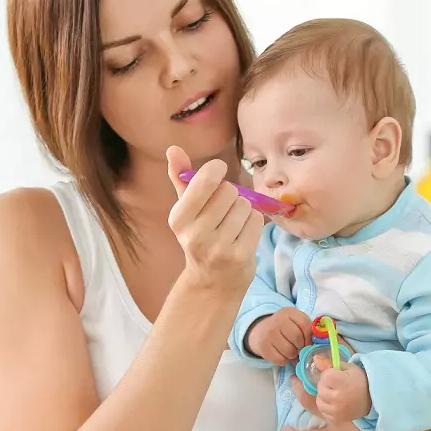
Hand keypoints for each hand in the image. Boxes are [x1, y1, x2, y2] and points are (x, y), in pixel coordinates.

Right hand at [166, 146, 263, 292]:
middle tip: (224, 211)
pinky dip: (254, 224)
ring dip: (244, 211)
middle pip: (230, 191)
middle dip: (232, 196)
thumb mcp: (186, 210)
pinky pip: (257, 220)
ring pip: (245, 205)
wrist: (212, 282)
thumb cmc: (201, 237)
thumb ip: (181, 178)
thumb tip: (173, 149)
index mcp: (178, 218)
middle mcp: (195, 234)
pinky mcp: (239, 256)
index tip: (217, 177)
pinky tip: (243, 235)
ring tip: (233, 225)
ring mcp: (218, 247)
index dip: (217, 172)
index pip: (206, 179)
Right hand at [246, 307, 311, 364]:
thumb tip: (314, 347)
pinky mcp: (263, 346)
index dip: (309, 338)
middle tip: (299, 348)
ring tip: (291, 352)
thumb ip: (307, 330)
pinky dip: (284, 360)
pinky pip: (280, 359)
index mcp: (289, 312)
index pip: (305, 325)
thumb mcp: (295, 322)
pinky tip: (282, 354)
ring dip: (293, 355)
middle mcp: (277, 320)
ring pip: (289, 351)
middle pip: (297, 338)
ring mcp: (269, 333)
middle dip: (301, 347)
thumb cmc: (285, 328)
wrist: (262, 330)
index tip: (308, 343)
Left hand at [295, 352, 370, 423]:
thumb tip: (315, 359)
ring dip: (324, 396)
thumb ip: (329, 363)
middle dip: (326, 385)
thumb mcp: (348, 368)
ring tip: (334, 394)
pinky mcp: (337, 419)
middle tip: (335, 385)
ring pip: (319, 401)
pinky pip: (324, 412)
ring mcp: (337, 410)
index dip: (329, 374)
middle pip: (321, 388)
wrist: (373, 399)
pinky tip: (335, 403)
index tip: (336, 375)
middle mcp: (339, 397)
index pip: (325, 376)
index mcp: (343, 382)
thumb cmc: (360, 381)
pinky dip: (327, 407)